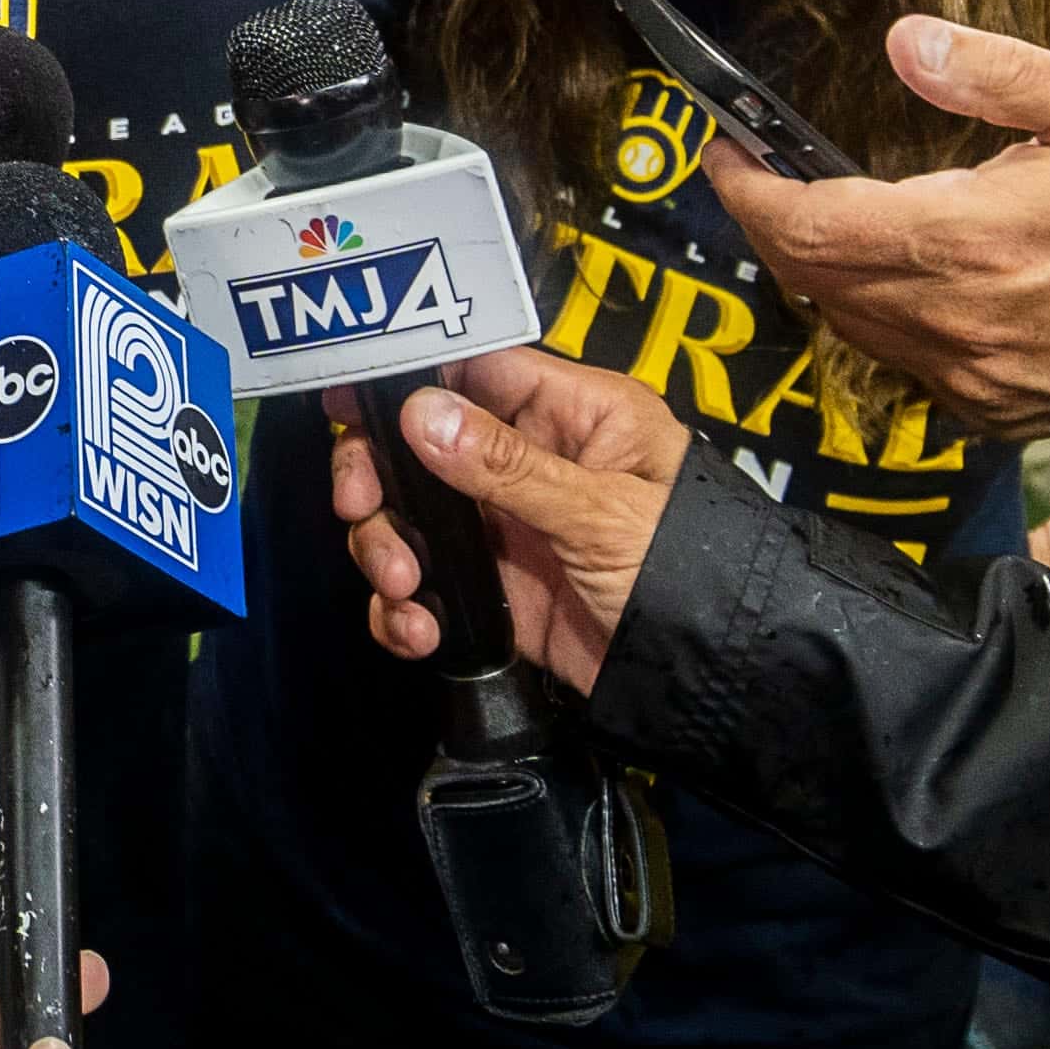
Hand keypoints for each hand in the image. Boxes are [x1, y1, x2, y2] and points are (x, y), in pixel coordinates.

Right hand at [333, 350, 685, 691]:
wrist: (704, 680)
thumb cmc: (687, 572)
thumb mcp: (603, 513)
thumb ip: (509, 467)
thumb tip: (419, 413)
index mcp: (571, 416)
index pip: (475, 369)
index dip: (407, 376)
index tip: (345, 395)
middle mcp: (528, 463)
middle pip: (418, 444)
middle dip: (377, 476)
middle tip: (359, 506)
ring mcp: (503, 528)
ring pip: (407, 518)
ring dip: (386, 550)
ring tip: (405, 588)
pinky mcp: (491, 591)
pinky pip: (422, 588)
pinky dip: (403, 610)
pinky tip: (418, 632)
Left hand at [704, 14, 1049, 444]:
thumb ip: (995, 74)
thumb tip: (902, 42)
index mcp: (970, 243)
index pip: (806, 225)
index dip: (746, 187)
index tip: (723, 146)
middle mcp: (954, 324)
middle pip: (809, 277)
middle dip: (770, 222)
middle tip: (759, 167)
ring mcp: (969, 380)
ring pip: (846, 325)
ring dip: (820, 269)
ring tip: (824, 209)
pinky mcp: (990, 414)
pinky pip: (900, 361)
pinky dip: (878, 315)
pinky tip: (907, 271)